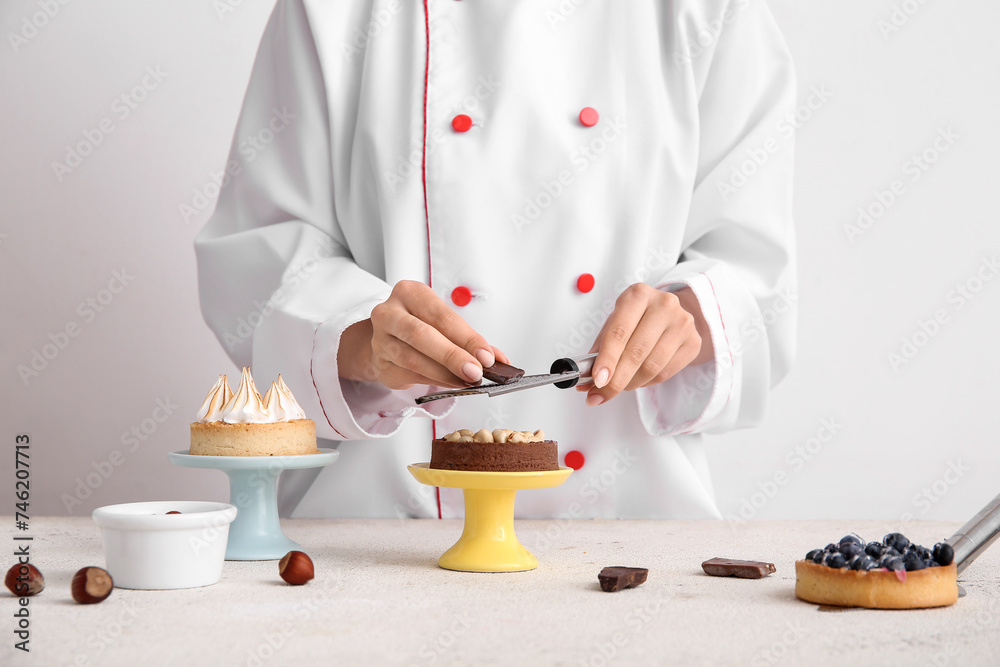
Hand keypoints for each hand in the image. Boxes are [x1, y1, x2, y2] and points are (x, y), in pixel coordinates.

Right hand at [338, 280, 507, 389]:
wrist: (386, 339)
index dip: (466, 337)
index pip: (442, 316)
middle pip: (422, 335)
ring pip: (413, 359)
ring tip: (466, 381)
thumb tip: (498, 359)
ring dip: (444, 374)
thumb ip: (468, 339)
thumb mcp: (443, 322)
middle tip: (475, 371)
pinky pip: (409, 375)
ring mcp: (381, 339)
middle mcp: (390, 313)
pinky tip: (451, 383)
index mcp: (409, 293)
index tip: (486, 355)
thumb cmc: (420, 326)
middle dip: (452, 356)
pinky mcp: (380, 364)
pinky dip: (434, 381)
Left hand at [578, 284, 711, 405]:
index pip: (619, 332)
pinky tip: (637, 379)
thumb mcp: (615, 323)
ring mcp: (682, 323)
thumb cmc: (637, 319)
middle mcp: (664, 305)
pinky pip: (665, 373)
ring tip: (618, 386)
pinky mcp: (693, 342)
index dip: (607, 359)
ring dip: (630, 384)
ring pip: (651, 366)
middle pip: (636, 352)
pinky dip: (646, 383)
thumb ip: (600, 348)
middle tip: (599, 395)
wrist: (670, 314)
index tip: (597, 381)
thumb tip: (585, 380)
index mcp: (638, 295)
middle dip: (615, 380)